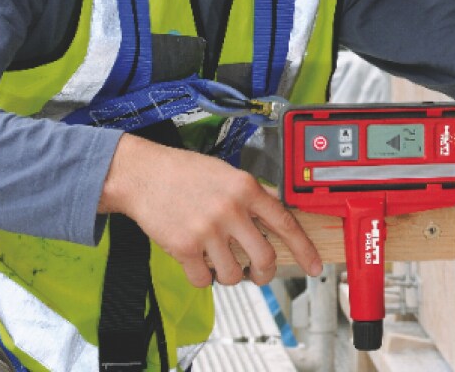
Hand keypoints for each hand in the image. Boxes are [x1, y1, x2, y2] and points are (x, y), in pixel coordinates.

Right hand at [100, 135, 323, 286]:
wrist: (141, 174)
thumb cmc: (183, 172)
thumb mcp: (227, 173)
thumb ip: (253, 193)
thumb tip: (279, 211)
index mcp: (246, 188)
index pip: (286, 223)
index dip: (304, 249)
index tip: (313, 266)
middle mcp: (230, 209)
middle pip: (264, 258)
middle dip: (264, 273)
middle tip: (258, 272)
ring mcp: (207, 230)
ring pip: (234, 275)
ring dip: (229, 275)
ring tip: (218, 260)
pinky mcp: (184, 247)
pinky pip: (204, 280)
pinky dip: (202, 278)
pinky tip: (197, 262)